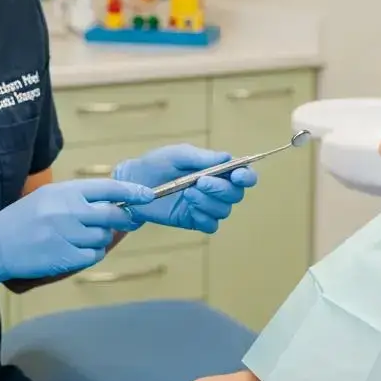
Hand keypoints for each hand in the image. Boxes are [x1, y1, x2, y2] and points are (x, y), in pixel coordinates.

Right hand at [0, 179, 153, 298]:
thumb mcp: (49, 197)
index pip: (108, 188)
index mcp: (65, 191)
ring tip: (79, 236)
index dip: (133, 191)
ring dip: (100, 238)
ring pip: (104, 237)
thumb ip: (79, 198)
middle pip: (113, 214)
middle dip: (124, 218)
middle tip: (126, 220)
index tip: (149, 195)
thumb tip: (115, 201)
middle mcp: (69, 211)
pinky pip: (93, 256)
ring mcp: (67, 235)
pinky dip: (90, 254)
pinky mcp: (65, 257)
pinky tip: (74, 249)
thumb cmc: (23, 218)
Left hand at [113, 144, 257, 233]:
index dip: (246, 176)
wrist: (134, 183)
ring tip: (187, 192)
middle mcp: (217, 189)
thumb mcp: (178, 155)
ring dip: (207, 202)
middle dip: (221, 189)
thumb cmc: (157, 164)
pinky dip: (203, 217)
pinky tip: (188, 208)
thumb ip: (202, 157)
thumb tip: (227, 157)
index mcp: (217, 169)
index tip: (237, 175)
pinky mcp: (195, 220)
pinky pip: (211, 225)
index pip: (244, 175)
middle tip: (200, 182)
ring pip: (224, 211)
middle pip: (236, 194)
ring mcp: (206, 206)